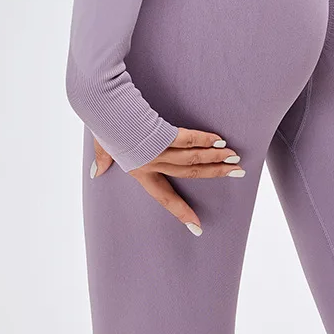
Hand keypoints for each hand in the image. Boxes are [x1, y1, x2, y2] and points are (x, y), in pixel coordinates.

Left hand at [89, 127, 245, 235]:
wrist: (102, 105)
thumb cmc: (101, 122)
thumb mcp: (101, 144)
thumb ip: (103, 158)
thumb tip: (97, 172)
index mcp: (138, 170)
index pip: (163, 197)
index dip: (180, 211)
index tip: (197, 228)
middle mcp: (151, 164)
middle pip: (188, 173)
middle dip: (215, 174)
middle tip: (236, 173)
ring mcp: (157, 150)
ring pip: (192, 158)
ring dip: (216, 158)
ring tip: (234, 159)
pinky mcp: (161, 132)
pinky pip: (187, 139)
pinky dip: (204, 140)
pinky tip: (219, 141)